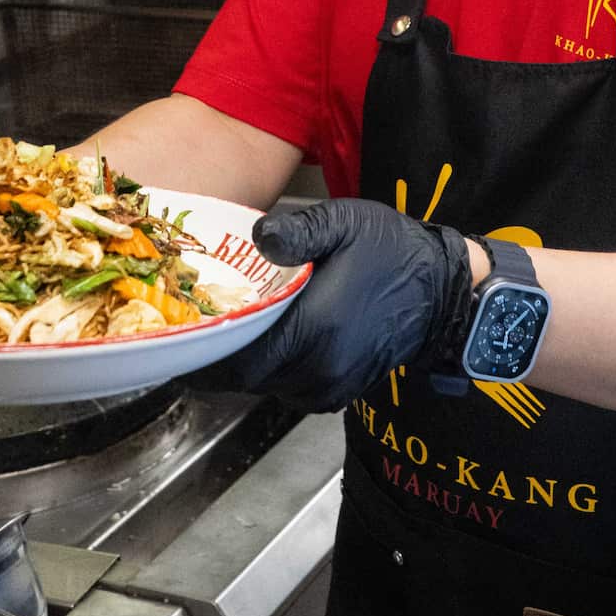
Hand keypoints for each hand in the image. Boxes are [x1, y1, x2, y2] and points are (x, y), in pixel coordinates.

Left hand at [186, 199, 472, 410]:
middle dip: (213, 360)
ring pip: (264, 386)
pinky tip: (263, 341)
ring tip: (221, 333)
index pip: (239, 360)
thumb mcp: (345, 223)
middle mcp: (318, 368)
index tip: (172, 344)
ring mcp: (329, 385)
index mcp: (315, 329)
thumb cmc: (393, 253)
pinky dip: (268, 371)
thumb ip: (297, 231)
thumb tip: (255, 238)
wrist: (443, 291)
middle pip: (245, 378)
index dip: (200, 357)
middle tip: (187, 333)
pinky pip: (287, 388)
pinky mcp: (338, 392)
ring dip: (241, 365)